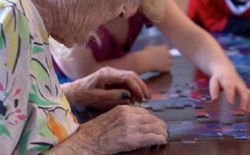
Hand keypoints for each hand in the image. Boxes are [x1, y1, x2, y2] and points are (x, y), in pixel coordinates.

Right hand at [52, 105, 167, 153]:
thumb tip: (137, 122)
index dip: (152, 118)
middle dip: (160, 125)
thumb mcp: (110, 117)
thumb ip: (124, 117)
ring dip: (161, 132)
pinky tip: (162, 140)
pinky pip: (152, 137)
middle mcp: (128, 115)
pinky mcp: (131, 139)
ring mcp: (130, 126)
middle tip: (164, 130)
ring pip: (154, 126)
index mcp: (123, 108)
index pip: (144, 112)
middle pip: (151, 118)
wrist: (85, 141)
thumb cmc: (95, 132)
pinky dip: (159, 138)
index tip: (156, 123)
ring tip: (164, 136)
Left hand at [62, 67, 149, 110]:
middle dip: (141, 86)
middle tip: (147, 98)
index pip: (127, 77)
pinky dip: (132, 89)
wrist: (73, 92)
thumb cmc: (82, 95)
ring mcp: (112, 73)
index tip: (142, 97)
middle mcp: (111, 71)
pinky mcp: (112, 78)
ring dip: (137, 87)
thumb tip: (128, 96)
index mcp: (106, 74)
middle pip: (131, 75)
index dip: (137, 86)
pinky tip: (134, 97)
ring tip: (141, 100)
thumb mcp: (96, 98)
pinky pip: (126, 81)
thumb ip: (112, 96)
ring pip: (130, 77)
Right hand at [140, 45, 171, 72]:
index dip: (164, 50)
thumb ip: (154, 48)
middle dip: (167, 56)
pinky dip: (165, 69)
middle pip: (170, 55)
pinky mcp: (167, 68)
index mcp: (164, 48)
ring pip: (171, 62)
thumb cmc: (145, 54)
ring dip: (167, 63)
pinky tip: (161, 70)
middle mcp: (167, 54)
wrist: (145, 61)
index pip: (166, 47)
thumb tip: (154, 49)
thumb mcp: (149, 48)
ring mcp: (168, 61)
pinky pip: (168, 68)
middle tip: (162, 59)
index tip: (160, 52)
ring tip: (162, 65)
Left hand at [209, 70, 249, 113]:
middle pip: (243, 91)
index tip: (230, 103)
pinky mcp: (246, 90)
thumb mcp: (214, 82)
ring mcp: (243, 86)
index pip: (230, 87)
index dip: (230, 94)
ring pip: (249, 94)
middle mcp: (238, 83)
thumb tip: (214, 100)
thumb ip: (214, 90)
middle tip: (242, 111)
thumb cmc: (218, 78)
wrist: (225, 70)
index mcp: (228, 80)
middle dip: (244, 101)